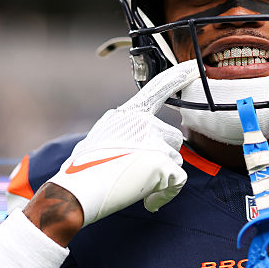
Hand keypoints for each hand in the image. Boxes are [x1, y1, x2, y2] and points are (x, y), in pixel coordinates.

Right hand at [46, 60, 199, 225]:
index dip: (177, 77)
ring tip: (135, 182)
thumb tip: (130, 141)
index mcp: (127, 115)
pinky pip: (177, 181)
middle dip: (162, 156)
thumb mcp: (97, 140)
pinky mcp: (161, 161)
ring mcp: (153, 140)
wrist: (75, 191)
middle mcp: (142, 122)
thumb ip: (120, 134)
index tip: (193, 67)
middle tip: (137, 171)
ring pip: (175, 159)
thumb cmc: (81, 172)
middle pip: (173, 138)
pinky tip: (147, 200)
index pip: (157, 89)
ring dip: (162, 175)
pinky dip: (164, 194)